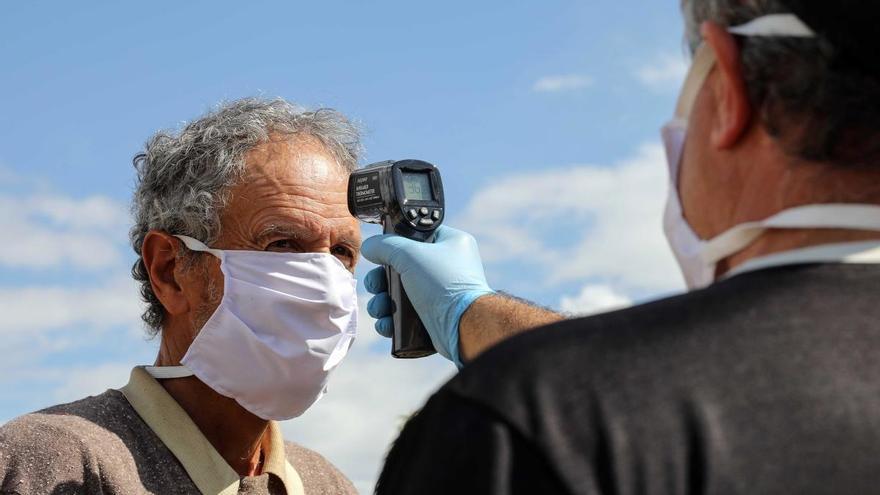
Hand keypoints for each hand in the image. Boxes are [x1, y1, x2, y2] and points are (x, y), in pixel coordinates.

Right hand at [361, 226, 494, 366]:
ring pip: (398, 294)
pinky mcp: (432, 318)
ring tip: (380, 310)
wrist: (464, 325)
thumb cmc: (443, 283)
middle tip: (376, 287)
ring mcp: (439, 294)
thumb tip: (369, 247)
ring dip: (381, 303)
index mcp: (450, 244)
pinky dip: (391, 320)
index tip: (382, 254)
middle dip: (381, 281)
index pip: (416, 237)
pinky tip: (387, 324)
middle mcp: (446, 267)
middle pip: (400, 268)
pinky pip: (403, 316)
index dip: (395, 245)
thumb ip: (385, 246)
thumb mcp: (410, 254)